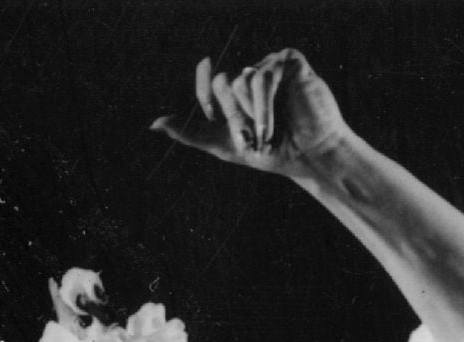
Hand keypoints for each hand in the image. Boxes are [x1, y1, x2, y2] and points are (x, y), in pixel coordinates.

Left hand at [153, 50, 350, 179]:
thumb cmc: (273, 154)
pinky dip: (264, 104)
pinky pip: (263, 74)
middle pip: (223, 83)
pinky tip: (272, 124)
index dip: (202, 84)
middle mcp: (252, 80)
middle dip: (234, 116)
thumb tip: (153, 124)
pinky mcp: (289, 63)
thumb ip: (190, 133)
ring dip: (251, 115)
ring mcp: (271, 69)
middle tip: (252, 138)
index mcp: (238, 97)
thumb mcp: (225, 146)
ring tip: (267, 134)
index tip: (203, 67)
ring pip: (242, 80)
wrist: (310, 156)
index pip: (210, 84)